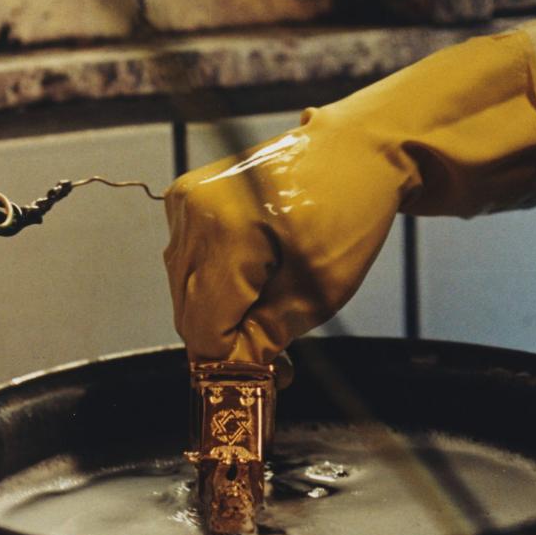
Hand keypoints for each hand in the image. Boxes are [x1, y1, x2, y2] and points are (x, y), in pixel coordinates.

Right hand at [164, 19, 535, 364]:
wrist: (352, 151)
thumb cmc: (347, 214)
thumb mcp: (320, 291)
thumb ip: (268, 337)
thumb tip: (236, 372)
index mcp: (224, 233)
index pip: (203, 329)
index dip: (229, 364)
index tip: (261, 383)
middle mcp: (191, 215)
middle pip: (189, 313)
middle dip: (227, 342)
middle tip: (275, 361)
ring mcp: (183, 204)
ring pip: (185, 293)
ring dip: (221, 316)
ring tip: (270, 320)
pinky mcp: (185, 201)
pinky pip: (188, 265)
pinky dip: (216, 285)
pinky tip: (254, 284)